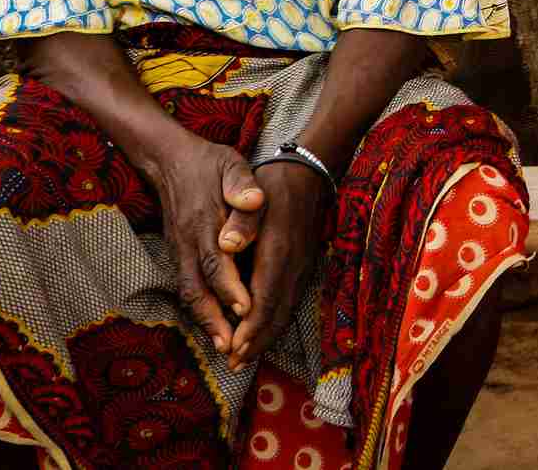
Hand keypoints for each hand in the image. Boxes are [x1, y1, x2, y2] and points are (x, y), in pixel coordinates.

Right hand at [143, 133, 265, 359]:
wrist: (168, 160)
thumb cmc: (208, 163)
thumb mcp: (230, 163)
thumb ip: (241, 183)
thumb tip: (254, 200)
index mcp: (204, 220)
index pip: (216, 260)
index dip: (229, 287)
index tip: (245, 309)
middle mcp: (188, 241)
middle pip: (198, 286)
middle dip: (214, 319)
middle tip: (232, 346)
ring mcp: (179, 250)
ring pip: (189, 292)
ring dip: (205, 321)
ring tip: (223, 347)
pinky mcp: (178, 254)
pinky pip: (187, 287)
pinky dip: (199, 310)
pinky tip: (214, 326)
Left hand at [225, 161, 330, 368]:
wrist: (311, 173)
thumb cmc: (275, 184)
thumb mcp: (255, 194)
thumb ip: (241, 222)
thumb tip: (226, 246)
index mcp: (278, 253)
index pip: (264, 301)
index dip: (249, 329)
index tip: (232, 350)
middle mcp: (294, 267)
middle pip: (277, 315)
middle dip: (256, 342)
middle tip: (235, 364)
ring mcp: (303, 268)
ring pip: (286, 311)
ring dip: (267, 337)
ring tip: (246, 356)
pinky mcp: (305, 267)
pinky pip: (291, 303)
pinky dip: (276, 322)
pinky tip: (265, 331)